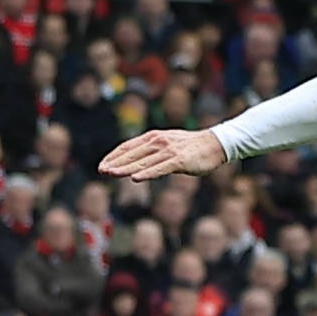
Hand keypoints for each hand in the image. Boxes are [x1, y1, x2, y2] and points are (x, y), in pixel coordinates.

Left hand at [101, 129, 229, 180]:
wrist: (215, 144)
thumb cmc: (191, 147)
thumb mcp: (168, 145)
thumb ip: (152, 152)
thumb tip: (137, 163)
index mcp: (153, 137)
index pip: (128, 146)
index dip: (113, 156)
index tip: (102, 166)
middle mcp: (158, 142)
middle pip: (132, 154)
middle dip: (115, 163)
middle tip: (101, 171)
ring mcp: (168, 151)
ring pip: (142, 162)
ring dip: (125, 168)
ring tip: (111, 174)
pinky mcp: (178, 160)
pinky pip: (159, 168)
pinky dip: (147, 173)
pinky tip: (135, 178)